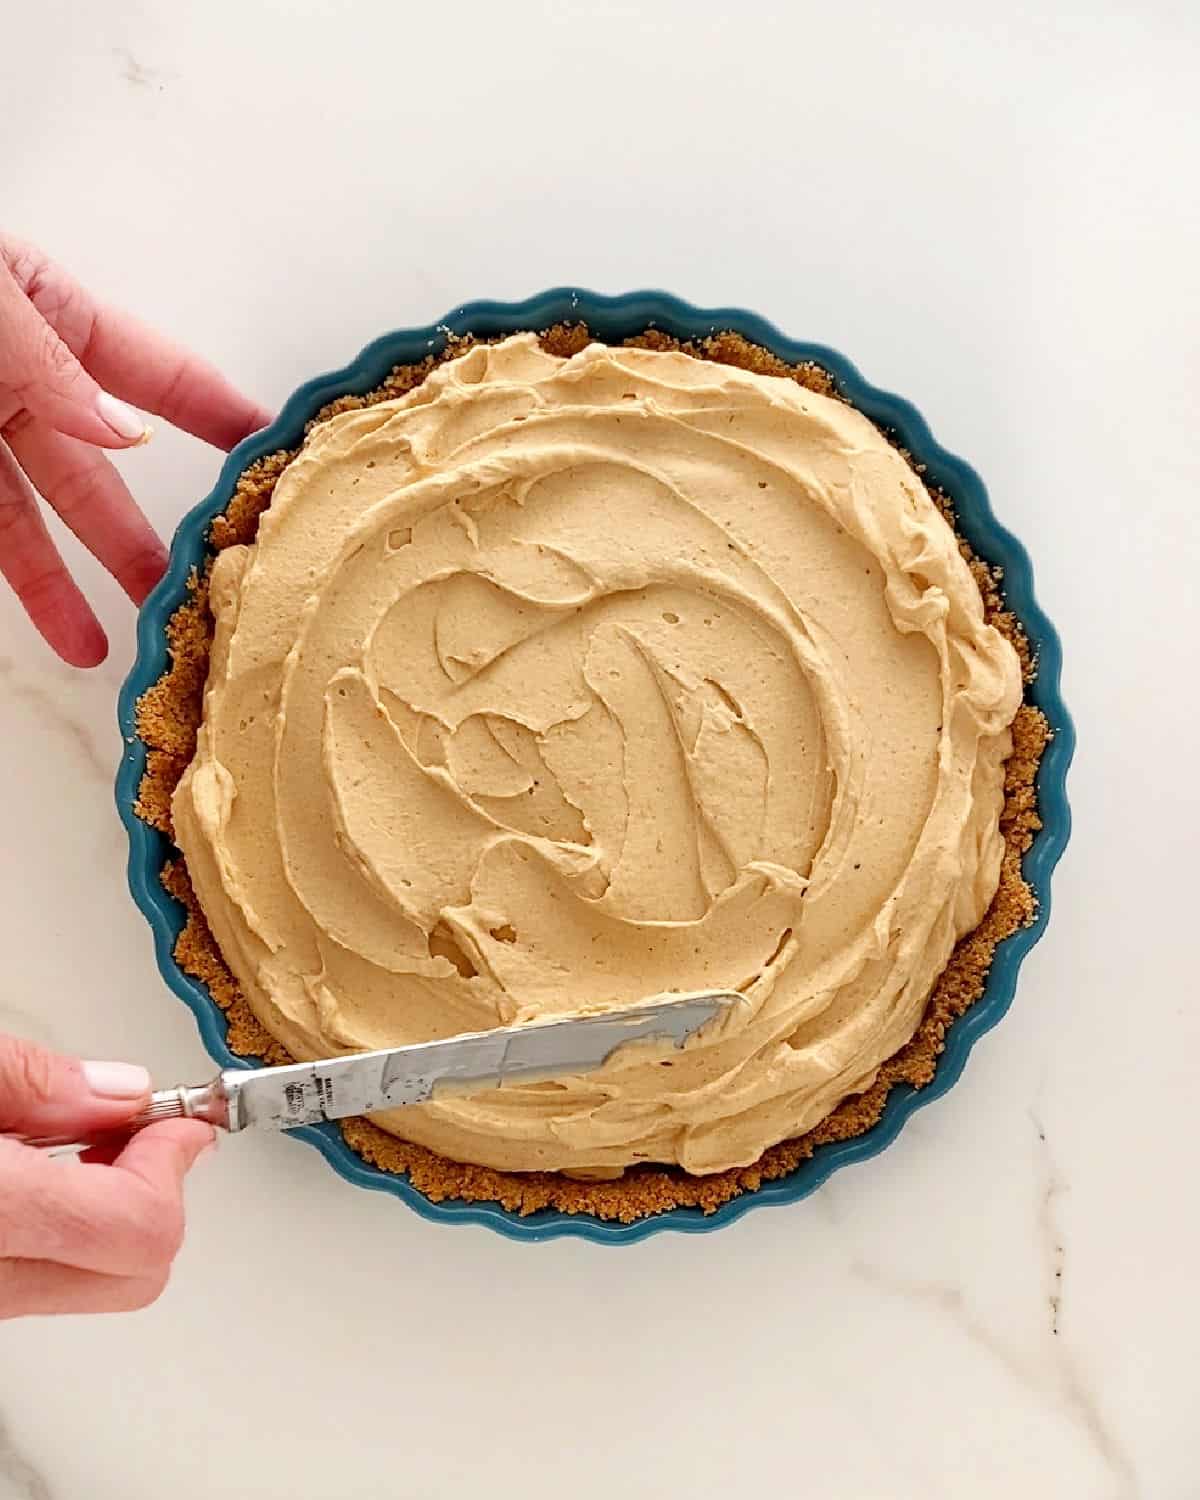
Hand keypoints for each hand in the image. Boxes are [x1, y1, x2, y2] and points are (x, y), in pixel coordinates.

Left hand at [0, 232, 270, 666]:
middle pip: (95, 469)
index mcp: (48, 315)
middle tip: (190, 588)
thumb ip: (49, 366)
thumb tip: (125, 433)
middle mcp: (12, 377)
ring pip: (22, 516)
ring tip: (103, 642)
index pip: (158, 374)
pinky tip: (32, 617)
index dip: (219, 416)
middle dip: (141, 533)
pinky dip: (2, 572)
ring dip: (60, 581)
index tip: (277, 455)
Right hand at [0, 1034, 213, 1317]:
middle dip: (156, 1195)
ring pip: (91, 1289)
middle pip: (136, 1277)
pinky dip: (66, 1238)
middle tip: (138, 1132)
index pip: (140, 1226)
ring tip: (82, 1149)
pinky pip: (42, 1286)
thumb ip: (40, 1081)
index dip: (174, 1160)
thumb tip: (124, 1094)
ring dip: (112, 1219)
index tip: (181, 1119)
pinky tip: (43, 1184)